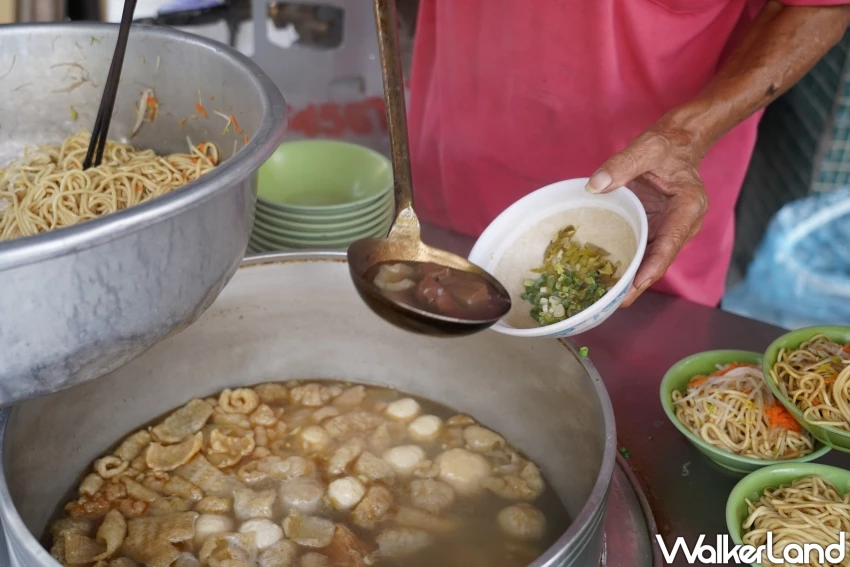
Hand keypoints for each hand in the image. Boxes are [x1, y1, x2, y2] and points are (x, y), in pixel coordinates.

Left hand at [584, 120, 708, 306]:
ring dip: (630, 279)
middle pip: (660, 259)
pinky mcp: (657, 230)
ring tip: (604, 298)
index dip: (653, 266)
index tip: (636, 285)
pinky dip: (626, 264)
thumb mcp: (647, 147)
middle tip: (612, 303)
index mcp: (688, 206)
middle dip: (638, 283)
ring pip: (650, 260)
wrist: (678, 144)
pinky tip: (604, 277)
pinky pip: (642, 250)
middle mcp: (683, 223)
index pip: (671, 242)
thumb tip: (595, 186)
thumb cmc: (667, 145)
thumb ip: (622, 165)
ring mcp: (670, 229)